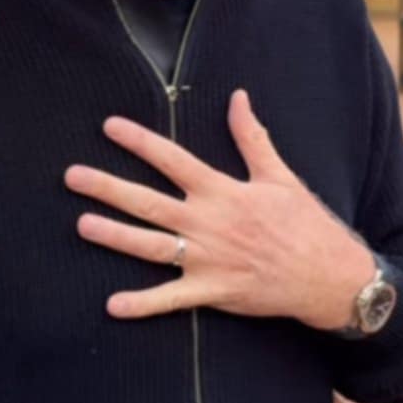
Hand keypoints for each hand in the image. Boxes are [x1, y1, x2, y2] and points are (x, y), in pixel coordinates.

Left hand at [64, 89, 374, 331]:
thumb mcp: (280, 176)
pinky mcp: (214, 291)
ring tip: (81, 225)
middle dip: (108, 188)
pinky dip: (143, 304)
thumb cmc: (306, 224)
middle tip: (72, 176)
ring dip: (115, 236)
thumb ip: (252, 137)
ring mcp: (209, 259)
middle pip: (149, 202)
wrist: (330, 276)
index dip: (140, 142)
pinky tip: (112, 305)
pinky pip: (172, 299)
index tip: (109, 127)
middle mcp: (210, 223)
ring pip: (152, 246)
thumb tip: (238, 97)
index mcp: (224, 192)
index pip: (173, 160)